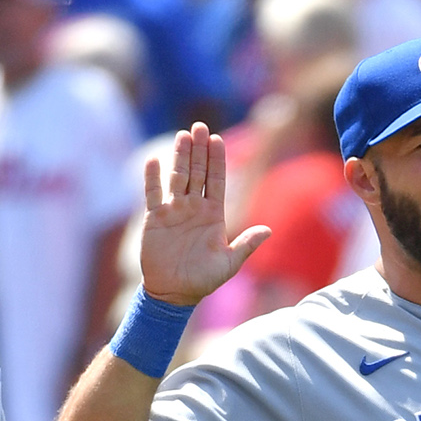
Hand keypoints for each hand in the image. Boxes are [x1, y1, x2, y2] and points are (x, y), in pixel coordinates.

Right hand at [140, 122, 270, 306]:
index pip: (217, 181)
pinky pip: (152, 194)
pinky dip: (152, 178)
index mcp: (214, 215)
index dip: (217, 160)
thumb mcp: (229, 263)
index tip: (217, 140)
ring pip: (177, 177)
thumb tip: (268, 230)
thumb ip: (246, 245)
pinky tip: (153, 161)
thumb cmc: (203, 280)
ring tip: (182, 136)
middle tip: (199, 126)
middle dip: (199, 150)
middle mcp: (194, 208)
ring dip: (179, 156)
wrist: (174, 293)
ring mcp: (174, 211)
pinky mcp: (154, 218)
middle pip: (197, 172)